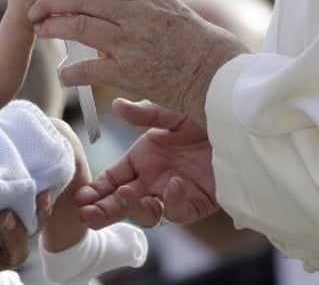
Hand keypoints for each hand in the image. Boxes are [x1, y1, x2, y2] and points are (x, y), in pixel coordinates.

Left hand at [29, 0, 246, 124]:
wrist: (218, 75)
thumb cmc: (197, 44)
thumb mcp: (169, 11)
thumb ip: (138, 4)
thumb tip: (106, 0)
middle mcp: (137, 16)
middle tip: (36, 5)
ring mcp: (132, 44)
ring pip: (81, 27)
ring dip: (54, 27)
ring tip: (39, 29)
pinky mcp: (131, 73)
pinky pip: (90, 69)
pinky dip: (71, 71)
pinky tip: (63, 74)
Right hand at [75, 99, 218, 227]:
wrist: (237, 125)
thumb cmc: (204, 116)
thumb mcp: (171, 113)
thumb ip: (145, 114)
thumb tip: (117, 104)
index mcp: (142, 160)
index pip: (112, 180)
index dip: (97, 190)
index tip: (81, 197)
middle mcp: (153, 180)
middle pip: (122, 202)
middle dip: (104, 210)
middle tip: (88, 214)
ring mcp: (173, 193)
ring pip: (146, 212)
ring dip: (131, 210)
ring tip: (122, 199)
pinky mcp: (197, 203)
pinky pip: (179, 211)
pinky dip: (173, 201)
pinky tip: (171, 185)